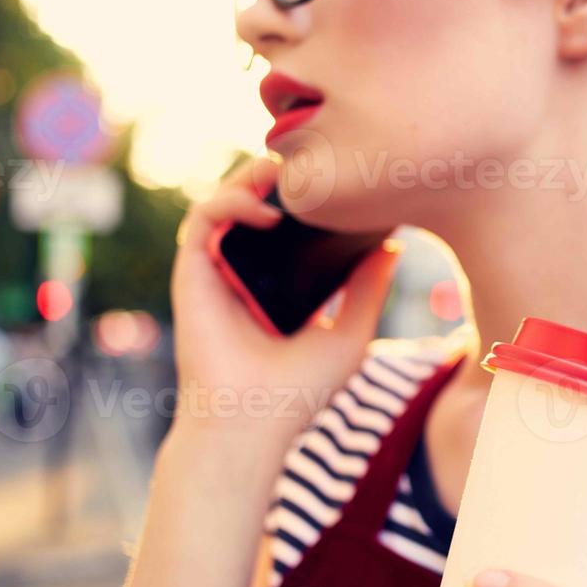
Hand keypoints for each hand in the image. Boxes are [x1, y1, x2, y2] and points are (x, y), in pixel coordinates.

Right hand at [169, 154, 401, 449]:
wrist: (252, 424)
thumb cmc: (299, 390)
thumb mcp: (350, 332)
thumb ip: (368, 289)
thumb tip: (394, 247)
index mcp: (276, 283)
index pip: (287, 223)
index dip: (305, 194)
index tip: (337, 177)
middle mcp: (243, 272)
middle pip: (254, 202)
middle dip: (276, 174)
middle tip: (308, 163)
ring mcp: (216, 270)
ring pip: (225, 199)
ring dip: (250, 177)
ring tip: (282, 174)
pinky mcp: (191, 273)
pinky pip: (202, 219)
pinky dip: (229, 201)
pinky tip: (263, 210)